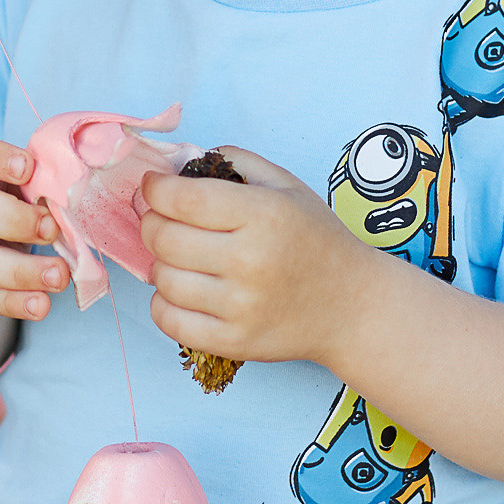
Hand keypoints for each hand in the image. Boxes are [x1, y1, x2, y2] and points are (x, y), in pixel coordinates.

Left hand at [138, 146, 382, 367]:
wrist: (352, 306)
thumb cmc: (316, 239)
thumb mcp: (286, 186)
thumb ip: (235, 161)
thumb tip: (178, 162)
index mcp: (264, 215)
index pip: (183, 198)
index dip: (155, 189)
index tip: (152, 186)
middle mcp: (251, 261)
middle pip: (164, 238)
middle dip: (151, 223)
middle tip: (160, 220)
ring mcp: (242, 307)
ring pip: (163, 279)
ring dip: (159, 264)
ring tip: (179, 258)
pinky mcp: (235, 342)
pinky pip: (168, 321)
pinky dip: (163, 303)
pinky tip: (180, 290)